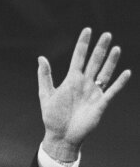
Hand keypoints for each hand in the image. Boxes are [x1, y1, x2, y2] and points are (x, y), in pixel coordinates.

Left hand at [37, 28, 130, 160]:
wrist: (61, 136)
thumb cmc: (52, 117)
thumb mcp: (46, 94)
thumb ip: (45, 76)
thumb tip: (41, 57)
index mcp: (71, 79)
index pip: (78, 57)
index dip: (83, 44)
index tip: (87, 30)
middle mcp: (84, 83)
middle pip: (94, 62)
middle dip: (100, 48)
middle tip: (107, 34)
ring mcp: (93, 92)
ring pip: (104, 73)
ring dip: (111, 61)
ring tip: (116, 48)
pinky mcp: (100, 104)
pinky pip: (112, 91)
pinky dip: (119, 82)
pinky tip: (126, 72)